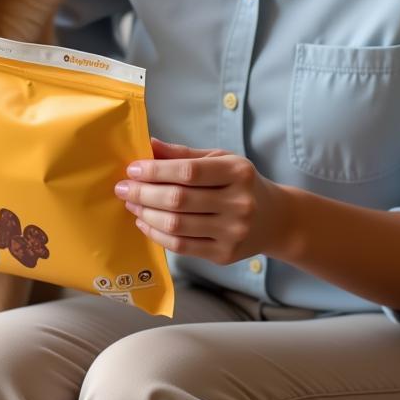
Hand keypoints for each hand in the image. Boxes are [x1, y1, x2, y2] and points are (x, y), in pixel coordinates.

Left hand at [114, 137, 283, 264]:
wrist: (276, 219)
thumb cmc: (241, 183)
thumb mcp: (220, 159)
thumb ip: (184, 154)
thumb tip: (149, 144)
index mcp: (237, 173)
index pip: (188, 172)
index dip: (156, 171)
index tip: (133, 169)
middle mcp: (238, 203)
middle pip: (179, 200)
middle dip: (144, 193)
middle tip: (123, 188)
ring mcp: (232, 232)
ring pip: (177, 225)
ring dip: (146, 214)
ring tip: (131, 204)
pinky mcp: (224, 255)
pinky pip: (181, 247)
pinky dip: (157, 234)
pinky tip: (144, 222)